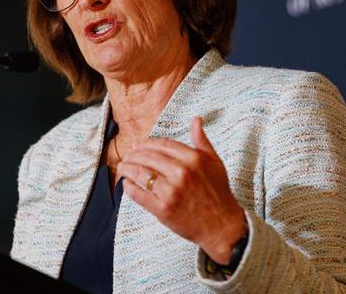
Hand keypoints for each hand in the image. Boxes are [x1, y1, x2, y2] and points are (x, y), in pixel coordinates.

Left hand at [118, 116, 246, 263]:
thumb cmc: (218, 193)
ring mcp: (171, 191)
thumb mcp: (215, 162)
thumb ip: (202, 140)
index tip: (139, 145)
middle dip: (134, 155)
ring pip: (141, 173)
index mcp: (193, 158)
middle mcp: (181, 172)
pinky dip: (129, 188)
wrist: (222, 226)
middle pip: (149, 157)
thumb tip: (196, 119)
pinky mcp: (163, 209)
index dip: (148, 143)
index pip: (163, 144)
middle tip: (127, 156)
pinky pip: (139, 194)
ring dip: (127, 168)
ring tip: (123, 167)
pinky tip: (126, 184)